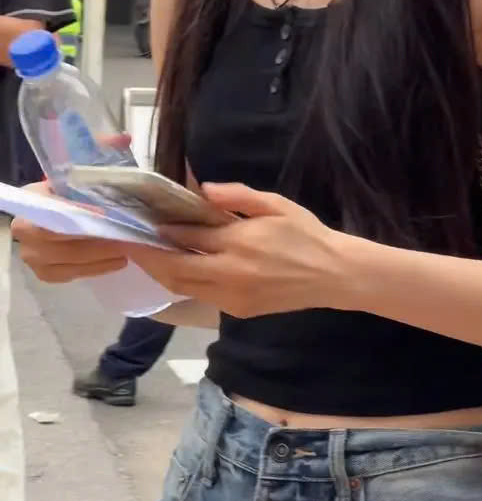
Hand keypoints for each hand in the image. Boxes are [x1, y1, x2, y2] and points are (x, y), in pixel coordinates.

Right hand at [12, 133, 132, 283]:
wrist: (75, 209)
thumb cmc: (84, 186)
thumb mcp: (92, 164)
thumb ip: (104, 150)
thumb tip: (122, 139)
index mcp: (34, 195)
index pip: (53, 208)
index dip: (80, 212)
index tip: (108, 213)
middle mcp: (24, 226)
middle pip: (56, 239)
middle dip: (94, 238)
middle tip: (126, 235)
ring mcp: (31, 252)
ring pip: (64, 259)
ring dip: (98, 255)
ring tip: (128, 247)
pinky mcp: (43, 271)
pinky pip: (66, 275)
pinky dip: (93, 269)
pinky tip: (117, 260)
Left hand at [126, 183, 353, 318]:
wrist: (333, 275)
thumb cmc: (305, 233)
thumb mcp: (275, 204)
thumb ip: (237, 195)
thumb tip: (201, 189)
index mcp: (240, 241)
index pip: (187, 236)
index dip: (161, 230)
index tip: (141, 220)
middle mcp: (230, 272)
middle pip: (175, 268)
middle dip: (148, 257)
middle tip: (128, 243)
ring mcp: (232, 296)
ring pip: (183, 287)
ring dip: (160, 273)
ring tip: (144, 257)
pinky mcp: (237, 311)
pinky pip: (200, 296)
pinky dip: (182, 284)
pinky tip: (176, 270)